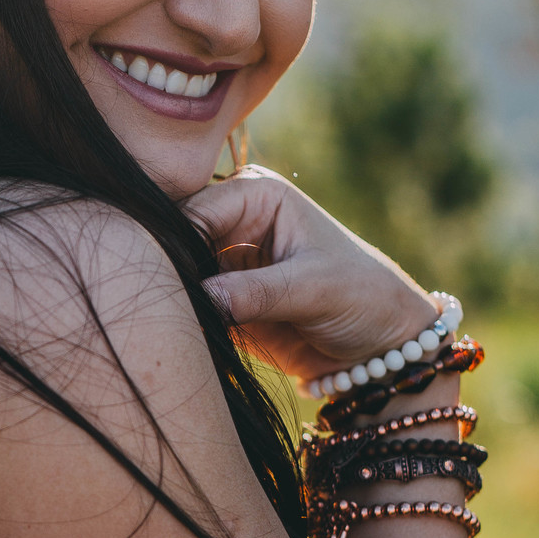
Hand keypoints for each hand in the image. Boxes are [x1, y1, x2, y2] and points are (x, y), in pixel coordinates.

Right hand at [184, 165, 437, 380]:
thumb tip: (199, 299)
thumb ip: (256, 293)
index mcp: (256, 194)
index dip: (175, 242)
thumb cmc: (363, 296)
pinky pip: (184, 306)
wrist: (379, 343)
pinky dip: (179, 320)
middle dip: (165, 271)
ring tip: (165, 323)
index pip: (195, 211)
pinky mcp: (219, 299)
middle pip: (174, 239)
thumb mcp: (314, 289)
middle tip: (159, 304)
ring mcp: (222, 261)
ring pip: (173, 274)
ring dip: (170, 299)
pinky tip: (176, 336)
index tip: (166, 280)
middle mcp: (232, 221)